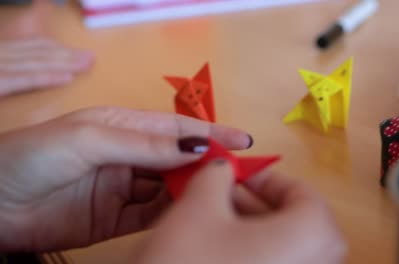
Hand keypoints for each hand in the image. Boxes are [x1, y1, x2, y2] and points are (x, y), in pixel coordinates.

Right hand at [0, 37, 93, 95]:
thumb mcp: (1, 74)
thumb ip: (14, 70)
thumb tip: (39, 69)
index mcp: (0, 52)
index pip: (33, 46)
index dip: (59, 49)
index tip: (79, 52)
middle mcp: (0, 55)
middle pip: (39, 53)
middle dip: (67, 55)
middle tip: (91, 58)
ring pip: (37, 63)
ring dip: (65, 63)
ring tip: (86, 65)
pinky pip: (27, 79)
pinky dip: (48, 78)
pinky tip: (68, 78)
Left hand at [0, 106, 251, 251]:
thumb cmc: (35, 156)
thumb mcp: (91, 139)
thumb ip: (145, 145)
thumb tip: (197, 147)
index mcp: (122, 126)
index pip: (174, 129)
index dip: (209, 134)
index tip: (243, 142)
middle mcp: (129, 156)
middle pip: (177, 160)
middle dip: (207, 165)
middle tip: (241, 176)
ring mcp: (124, 189)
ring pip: (170, 188)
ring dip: (194, 190)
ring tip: (222, 196)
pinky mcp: (117, 220)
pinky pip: (153, 214)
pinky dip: (174, 213)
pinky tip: (192, 213)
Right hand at [137, 160, 345, 263]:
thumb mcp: (198, 207)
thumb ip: (216, 175)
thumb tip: (222, 168)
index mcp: (314, 237)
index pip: (303, 194)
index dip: (268, 179)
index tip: (236, 175)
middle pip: (295, 224)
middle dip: (256, 204)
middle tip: (221, 194)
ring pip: (282, 249)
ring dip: (251, 229)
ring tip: (212, 219)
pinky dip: (253, 255)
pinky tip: (218, 250)